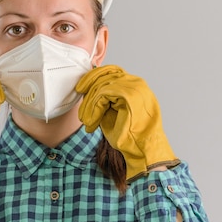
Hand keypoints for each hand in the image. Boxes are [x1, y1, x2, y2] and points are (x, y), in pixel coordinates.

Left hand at [76, 65, 179, 180]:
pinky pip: (103, 94)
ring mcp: (134, 87)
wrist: (141, 151)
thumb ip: (102, 97)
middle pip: (105, 74)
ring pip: (102, 85)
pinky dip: (94, 108)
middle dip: (88, 88)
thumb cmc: (127, 135)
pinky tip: (91, 121)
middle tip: (80, 107)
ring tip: (86, 121)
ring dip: (89, 104)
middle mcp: (136, 83)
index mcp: (134, 85)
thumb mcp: (111, 111)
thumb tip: (86, 87)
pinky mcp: (129, 95)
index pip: (111, 70)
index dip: (93, 76)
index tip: (80, 88)